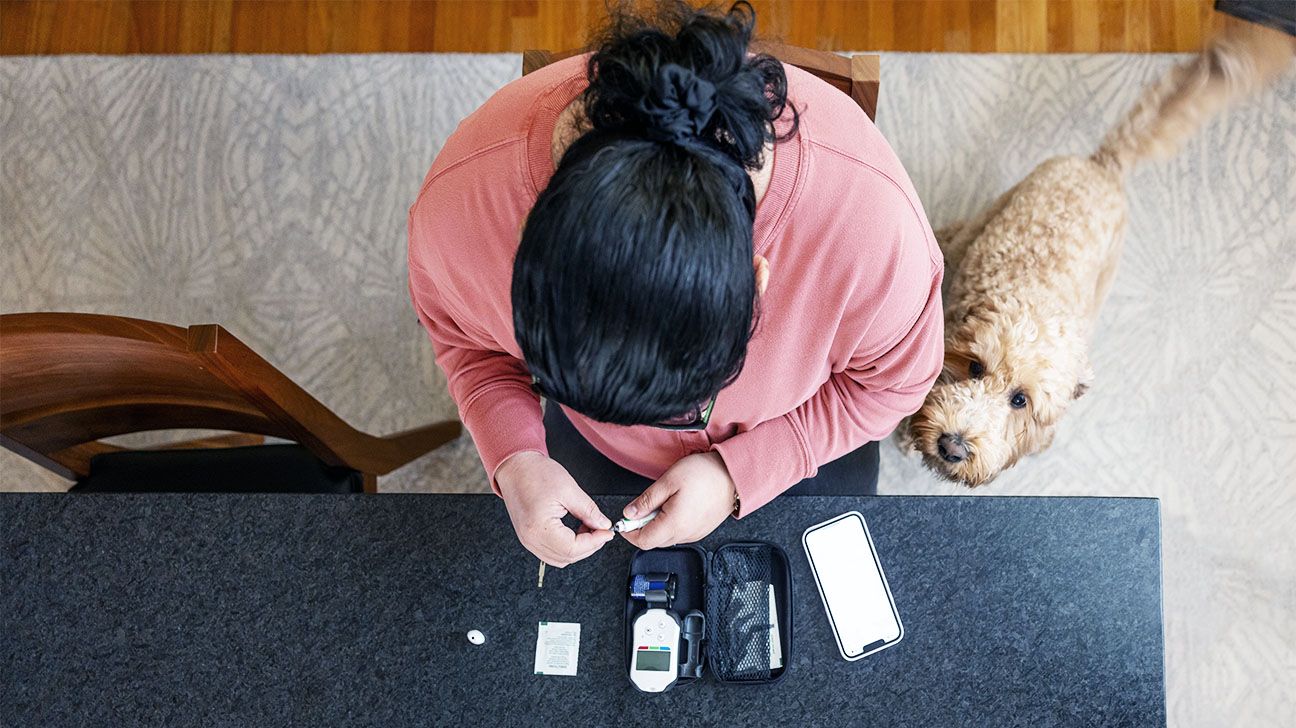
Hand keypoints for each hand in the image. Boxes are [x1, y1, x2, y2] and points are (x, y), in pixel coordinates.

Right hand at [496, 451, 614, 566]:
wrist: (515, 468)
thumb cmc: (535, 473)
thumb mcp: (569, 489)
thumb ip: (588, 511)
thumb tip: (603, 525)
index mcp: (539, 527)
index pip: (573, 548)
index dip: (594, 542)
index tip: (607, 532)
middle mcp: (531, 539)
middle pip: (567, 557)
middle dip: (589, 546)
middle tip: (601, 529)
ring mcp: (528, 540)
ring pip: (560, 558)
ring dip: (579, 548)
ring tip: (589, 528)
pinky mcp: (529, 537)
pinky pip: (551, 552)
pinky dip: (567, 546)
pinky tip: (575, 531)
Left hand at [620, 452, 736, 550]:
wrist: (733, 474)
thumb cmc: (705, 474)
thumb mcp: (668, 481)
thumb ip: (646, 500)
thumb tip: (629, 513)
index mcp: (675, 524)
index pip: (643, 541)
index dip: (629, 533)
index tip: (624, 522)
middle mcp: (686, 534)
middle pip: (654, 542)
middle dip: (642, 528)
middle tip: (642, 507)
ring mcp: (695, 534)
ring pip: (666, 538)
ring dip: (657, 525)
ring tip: (663, 502)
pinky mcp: (701, 530)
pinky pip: (679, 533)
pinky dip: (670, 524)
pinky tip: (674, 506)